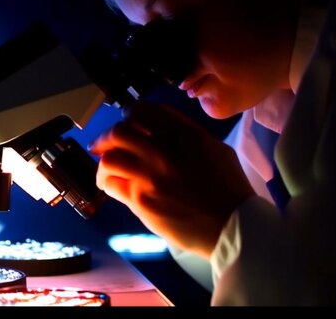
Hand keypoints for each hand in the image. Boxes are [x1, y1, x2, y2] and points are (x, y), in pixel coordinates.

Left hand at [89, 101, 254, 258]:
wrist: (232, 224)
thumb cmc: (229, 189)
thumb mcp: (216, 148)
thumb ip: (189, 133)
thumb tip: (164, 125)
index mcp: (183, 133)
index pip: (144, 111)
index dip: (130, 116)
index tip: (126, 124)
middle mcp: (163, 149)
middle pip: (120, 131)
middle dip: (107, 137)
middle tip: (102, 146)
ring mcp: (150, 174)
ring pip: (110, 157)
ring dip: (104, 163)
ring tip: (106, 171)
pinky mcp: (141, 198)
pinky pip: (112, 183)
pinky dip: (107, 183)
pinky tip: (112, 187)